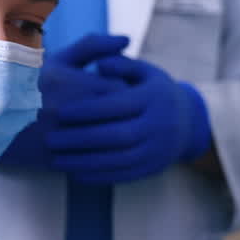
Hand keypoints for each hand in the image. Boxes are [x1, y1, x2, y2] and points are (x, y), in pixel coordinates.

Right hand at [0, 34, 129, 168]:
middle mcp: (72, 113)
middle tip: (123, 111)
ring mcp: (65, 139)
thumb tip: (126, 40)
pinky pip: (94, 161)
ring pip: (111, 140)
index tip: (123, 91)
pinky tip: (100, 146)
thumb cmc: (28, 82)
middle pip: (122, 115)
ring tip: (110, 127)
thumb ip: (94, 47)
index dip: (127, 90)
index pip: (123, 89)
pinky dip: (102, 154)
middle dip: (126, 112)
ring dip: (115, 134)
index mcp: (75, 85)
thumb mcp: (59, 60)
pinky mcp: (59, 160)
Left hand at [46, 55, 211, 184]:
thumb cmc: (154, 91)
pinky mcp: (153, 168)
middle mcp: (160, 125)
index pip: (119, 105)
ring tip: (56, 160)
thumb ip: (122, 63)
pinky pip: (125, 175)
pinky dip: (99, 176)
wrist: (188, 122)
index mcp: (155, 98)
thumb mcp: (145, 71)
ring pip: (120, 160)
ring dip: (85, 162)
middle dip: (82, 139)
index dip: (88, 109)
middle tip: (51, 139)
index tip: (59, 112)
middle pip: (119, 135)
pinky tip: (75, 173)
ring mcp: (158, 149)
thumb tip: (100, 64)